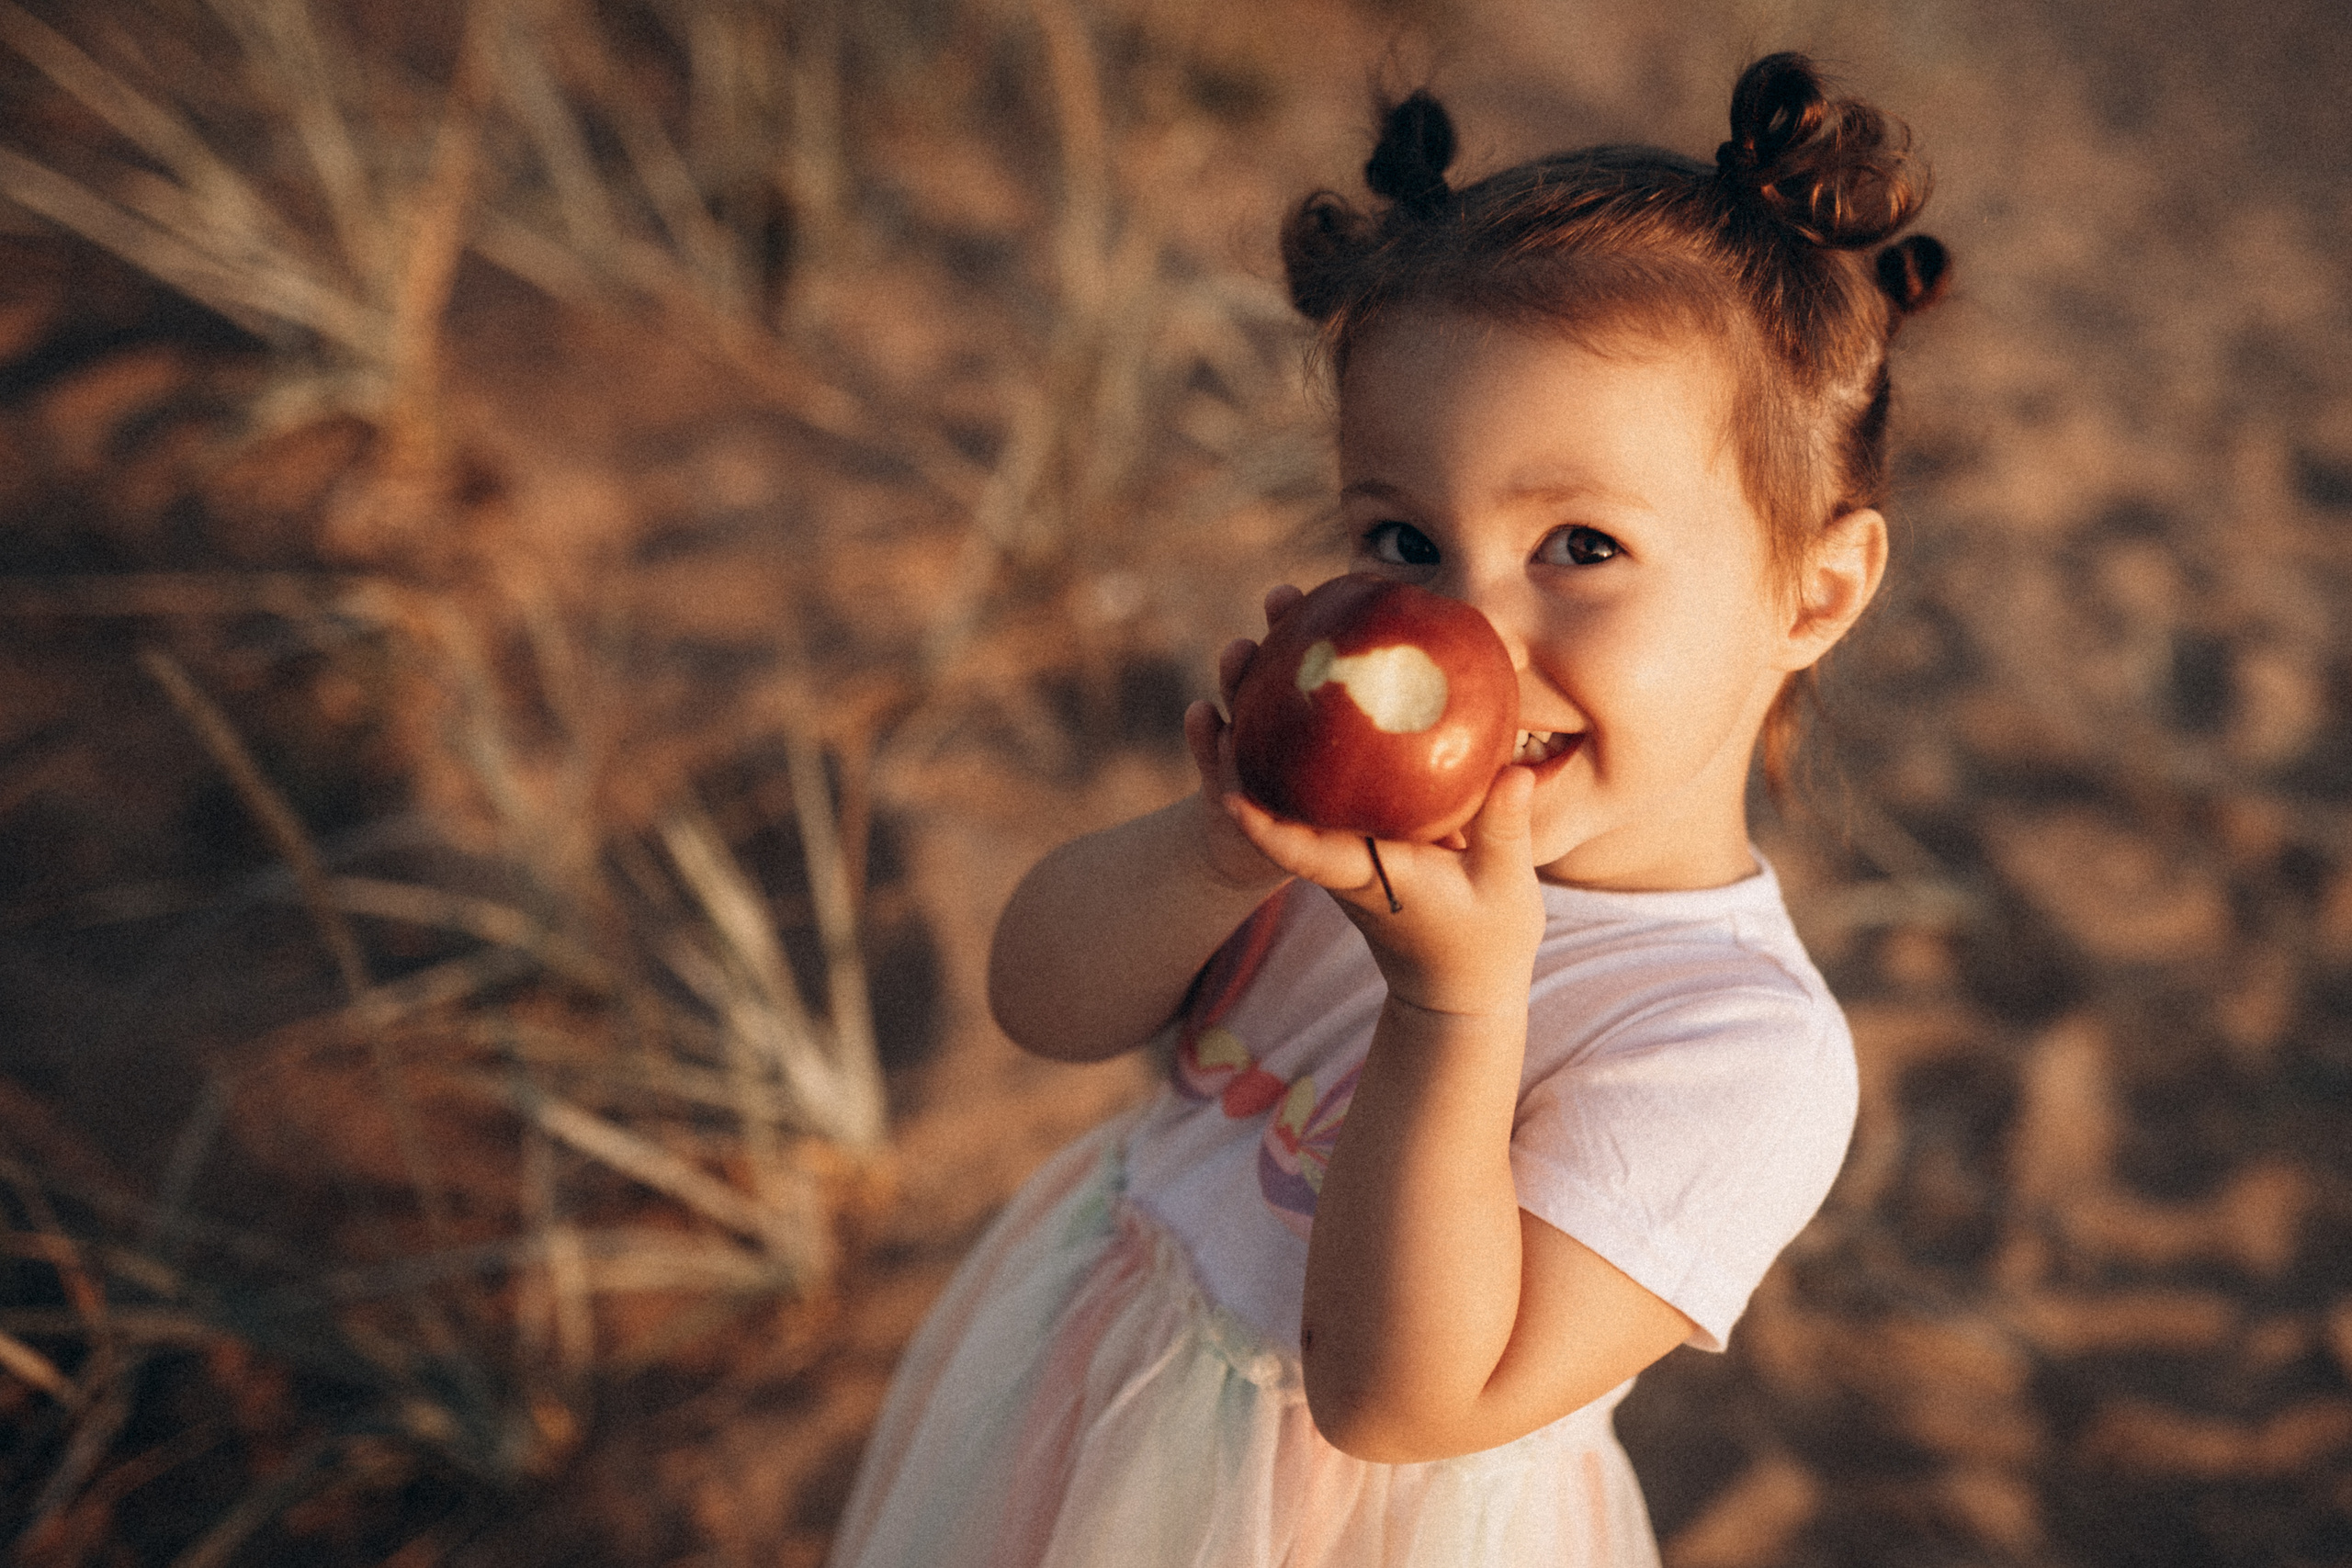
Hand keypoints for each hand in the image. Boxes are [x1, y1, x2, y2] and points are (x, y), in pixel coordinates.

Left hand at [1190, 585, 1544, 1014]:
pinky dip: (1304, 721)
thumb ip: (1505, 829)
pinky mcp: (1353, 826)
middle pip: (1275, 791)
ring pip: (1287, 773)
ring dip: (1263, 707)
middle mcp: (1336, 853)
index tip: (1224, 791)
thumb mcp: (1504, 888)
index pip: (1299, 853)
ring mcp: (1339, 839)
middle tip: (1236, 651)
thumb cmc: (1483, 944)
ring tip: (1254, 635)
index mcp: (1362, 876)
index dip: (1260, 825)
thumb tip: (1514, 771)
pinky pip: (1316, 772)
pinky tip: (1311, 658)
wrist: (1457, 985)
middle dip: (1244, 729)